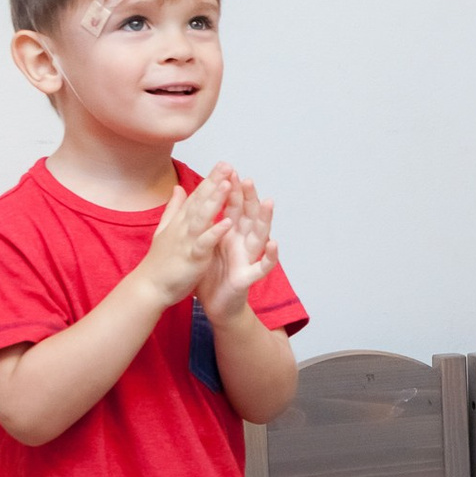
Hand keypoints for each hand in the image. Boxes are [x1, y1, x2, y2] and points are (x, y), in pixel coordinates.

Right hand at [133, 164, 235, 312]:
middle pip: (200, 201)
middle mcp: (183, 227)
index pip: (197, 196)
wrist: (150, 287)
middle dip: (214, 183)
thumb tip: (178, 188)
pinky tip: (227, 222)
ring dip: (215, 201)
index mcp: (180, 221)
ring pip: (202, 217)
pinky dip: (215, 232)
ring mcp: (187, 241)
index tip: (223, 164)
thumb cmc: (161, 261)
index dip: (210, 180)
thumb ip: (174, 209)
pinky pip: (205, 243)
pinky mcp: (192, 257)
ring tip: (228, 185)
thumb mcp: (165, 230)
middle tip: (227, 165)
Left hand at [200, 175, 281, 324]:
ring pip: (260, 236)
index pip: (233, 208)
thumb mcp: (207, 244)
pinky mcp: (248, 277)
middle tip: (248, 179)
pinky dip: (270, 256)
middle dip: (249, 198)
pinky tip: (273, 244)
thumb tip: (201, 201)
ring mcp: (248, 259)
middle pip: (248, 217)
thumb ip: (207, 223)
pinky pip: (262, 266)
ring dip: (264, 220)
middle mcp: (243, 243)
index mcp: (231, 235)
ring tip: (268, 203)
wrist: (216, 305)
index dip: (232, 190)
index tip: (228, 171)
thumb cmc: (212, 276)